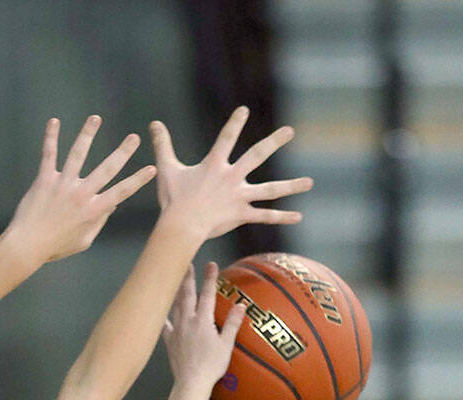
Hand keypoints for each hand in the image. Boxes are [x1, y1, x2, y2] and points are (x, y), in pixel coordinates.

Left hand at [8, 117, 155, 261]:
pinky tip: (54, 121)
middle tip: (134, 137)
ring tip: (95, 118)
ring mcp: (63, 184)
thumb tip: (113, 204)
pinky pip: (49, 154)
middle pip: (106, 169)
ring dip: (88, 134)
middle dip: (122, 152)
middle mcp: (81, 194)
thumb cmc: (57, 246)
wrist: (28, 244)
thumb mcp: (84, 240)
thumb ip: (99, 221)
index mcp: (93, 210)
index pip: (121, 192)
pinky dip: (51, 137)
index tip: (152, 168)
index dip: (138, 180)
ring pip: (78, 154)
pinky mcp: (45, 179)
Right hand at [150, 108, 311, 240]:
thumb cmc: (173, 199)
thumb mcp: (167, 168)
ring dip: (290, 185)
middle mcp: (231, 177)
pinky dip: (282, 216)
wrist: (180, 226)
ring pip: (270, 190)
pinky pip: (265, 216)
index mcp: (214, 164)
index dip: (235, 123)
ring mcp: (239, 197)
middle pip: (256, 155)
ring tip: (309, 183)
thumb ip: (163, 144)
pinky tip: (299, 216)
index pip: (226, 137)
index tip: (244, 109)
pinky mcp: (241, 214)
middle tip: (289, 130)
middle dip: (274, 142)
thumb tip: (153, 123)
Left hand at [163, 264, 246, 389]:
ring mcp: (176, 330)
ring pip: (174, 305)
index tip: (211, 264)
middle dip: (187, 277)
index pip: (207, 294)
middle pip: (186, 294)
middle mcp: (187, 321)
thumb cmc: (211, 366)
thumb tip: (241, 305)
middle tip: (186, 263)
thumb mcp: (226, 345)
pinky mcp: (169, 342)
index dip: (210, 278)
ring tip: (173, 280)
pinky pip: (165, 325)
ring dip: (175, 291)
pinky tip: (161, 312)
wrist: (191, 383)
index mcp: (202, 320)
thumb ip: (232, 323)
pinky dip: (164, 316)